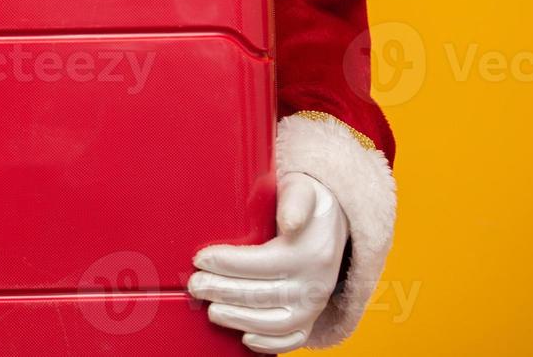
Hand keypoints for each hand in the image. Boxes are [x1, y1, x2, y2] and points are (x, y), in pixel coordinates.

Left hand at [187, 172, 347, 353]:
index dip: (226, 262)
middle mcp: (314, 283)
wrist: (336, 224)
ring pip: (273, 322)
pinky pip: (292, 339)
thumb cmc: (310, 206)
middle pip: (260, 294)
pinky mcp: (312, 317)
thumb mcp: (304, 190)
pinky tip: (244, 335)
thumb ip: (295, 200)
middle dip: (222, 290)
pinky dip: (269, 343)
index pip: (261, 263)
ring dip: (238, 318)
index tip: (201, 258)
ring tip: (211, 309)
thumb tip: (289, 221)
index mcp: (309, 252)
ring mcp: (314, 305)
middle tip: (195, 284)